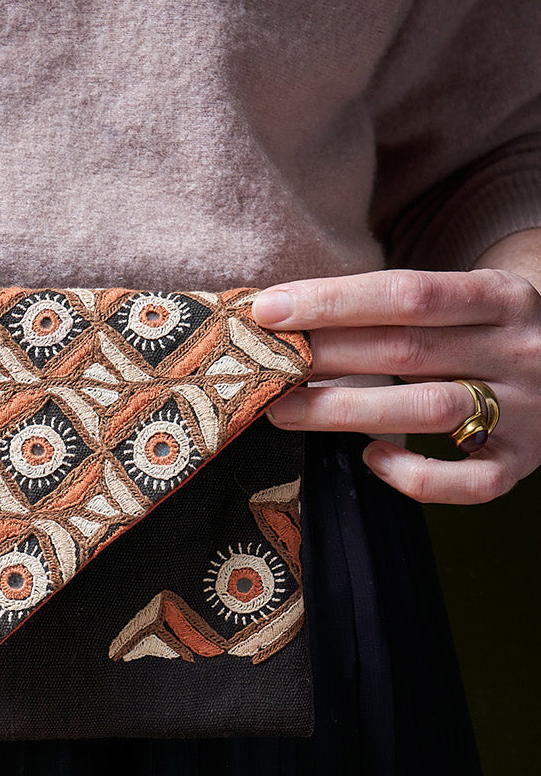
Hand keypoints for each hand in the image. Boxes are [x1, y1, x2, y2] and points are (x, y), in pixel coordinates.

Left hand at [253, 249, 540, 504]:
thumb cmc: (494, 332)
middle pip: (406, 350)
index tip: (269, 309)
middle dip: (324, 356)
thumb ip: (399, 310)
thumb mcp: (470, 302)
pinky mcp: (521, 463)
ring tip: (281, 412)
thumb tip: (287, 317)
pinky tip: (371, 459)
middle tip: (260, 366)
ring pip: (427, 410)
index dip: (334, 300)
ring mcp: (526, 410)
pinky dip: (415, 476)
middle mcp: (517, 350)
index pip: (407, 293)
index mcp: (502, 296)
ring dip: (344, 411)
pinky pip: (468, 482)